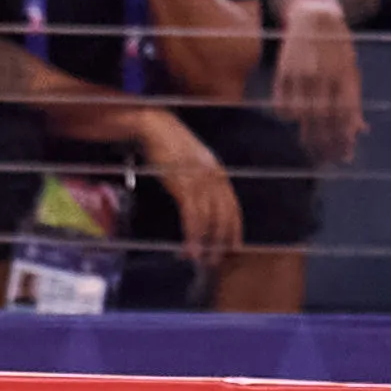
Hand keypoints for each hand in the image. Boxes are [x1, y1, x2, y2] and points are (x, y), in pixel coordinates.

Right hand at [139, 113, 242, 268]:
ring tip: (201, 260)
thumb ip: (201, 179)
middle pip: (225, 217)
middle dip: (221, 242)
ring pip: (210, 220)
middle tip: (215, 262)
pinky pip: (193, 216)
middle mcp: (215, 178)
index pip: (233, 208)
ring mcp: (201, 181)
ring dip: (206, 244)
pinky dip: (192, 235)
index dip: (234, 231)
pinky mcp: (184, 185)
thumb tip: (201, 200)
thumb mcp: (193, 162)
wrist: (156, 127)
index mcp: (218, 173)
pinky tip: (189, 248)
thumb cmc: (170, 145)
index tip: (232, 249)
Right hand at [274, 0, 368, 165]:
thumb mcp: (351, 67)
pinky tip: (294, 122)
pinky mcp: (283, 72)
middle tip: (326, 161)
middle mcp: (323, 76)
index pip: (344, 115)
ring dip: (307, 137)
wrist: (313, 13)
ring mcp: (301, 75)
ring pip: (303, 116)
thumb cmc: (337, 44)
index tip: (343, 156)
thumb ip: (354, 99)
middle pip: (323, 120)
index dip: (343, 139)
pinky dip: (287, 116)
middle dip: (325, 144)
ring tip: (311, 150)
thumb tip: (361, 130)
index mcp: (343, 74)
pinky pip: (282, 104)